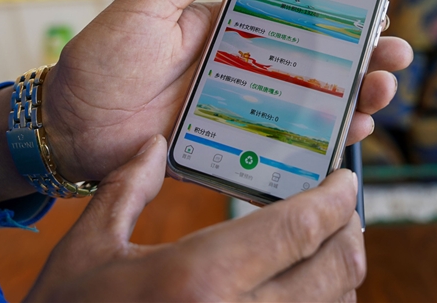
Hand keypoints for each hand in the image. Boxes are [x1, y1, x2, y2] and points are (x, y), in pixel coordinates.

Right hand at [26, 135, 364, 301]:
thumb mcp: (87, 250)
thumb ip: (126, 190)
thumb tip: (153, 146)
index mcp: (200, 277)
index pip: (298, 228)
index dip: (335, 200)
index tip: (344, 181)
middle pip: (334, 269)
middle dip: (349, 231)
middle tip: (341, 208)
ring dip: (339, 273)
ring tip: (322, 246)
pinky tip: (300, 290)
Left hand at [43, 0, 412, 181]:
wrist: (68, 126)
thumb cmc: (102, 59)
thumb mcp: (146, 6)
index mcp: (228, 30)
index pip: (296, 18)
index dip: (337, 13)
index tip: (375, 3)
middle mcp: (244, 68)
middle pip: (316, 65)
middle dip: (362, 59)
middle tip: (394, 54)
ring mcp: (241, 109)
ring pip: (310, 107)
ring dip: (352, 102)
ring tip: (379, 96)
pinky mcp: (232, 145)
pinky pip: (282, 148)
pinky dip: (316, 147)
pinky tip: (344, 142)